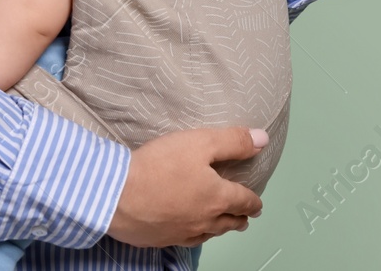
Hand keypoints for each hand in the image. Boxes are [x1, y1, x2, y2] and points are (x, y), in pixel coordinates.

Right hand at [107, 127, 267, 246]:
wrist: (118, 195)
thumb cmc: (158, 166)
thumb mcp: (199, 143)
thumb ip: (232, 142)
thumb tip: (262, 140)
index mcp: (217, 197)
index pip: (244, 201)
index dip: (253, 201)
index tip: (257, 204)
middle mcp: (205, 220)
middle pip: (230, 222)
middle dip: (239, 218)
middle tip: (245, 217)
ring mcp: (183, 233)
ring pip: (210, 234)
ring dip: (220, 228)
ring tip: (224, 225)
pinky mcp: (162, 239)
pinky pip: (187, 240)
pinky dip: (196, 235)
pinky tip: (190, 233)